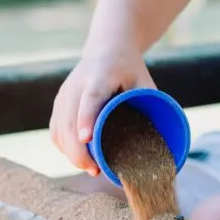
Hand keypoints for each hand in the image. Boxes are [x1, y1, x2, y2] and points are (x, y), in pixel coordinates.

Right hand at [50, 47, 154, 175]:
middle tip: (94, 170)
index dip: (87, 119)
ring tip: (91, 168)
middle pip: (69, 120)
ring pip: (59, 128)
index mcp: (100, 76)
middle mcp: (77, 84)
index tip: (86, 139)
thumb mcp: (145, 83)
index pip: (90, 98)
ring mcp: (64, 94)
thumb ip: (152, 107)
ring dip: (71, 152)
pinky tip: (78, 158)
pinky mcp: (59, 104)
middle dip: (78, 149)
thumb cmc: (130, 71)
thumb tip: (163, 145)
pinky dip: (64, 147)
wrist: (107, 49)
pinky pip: (56, 130)